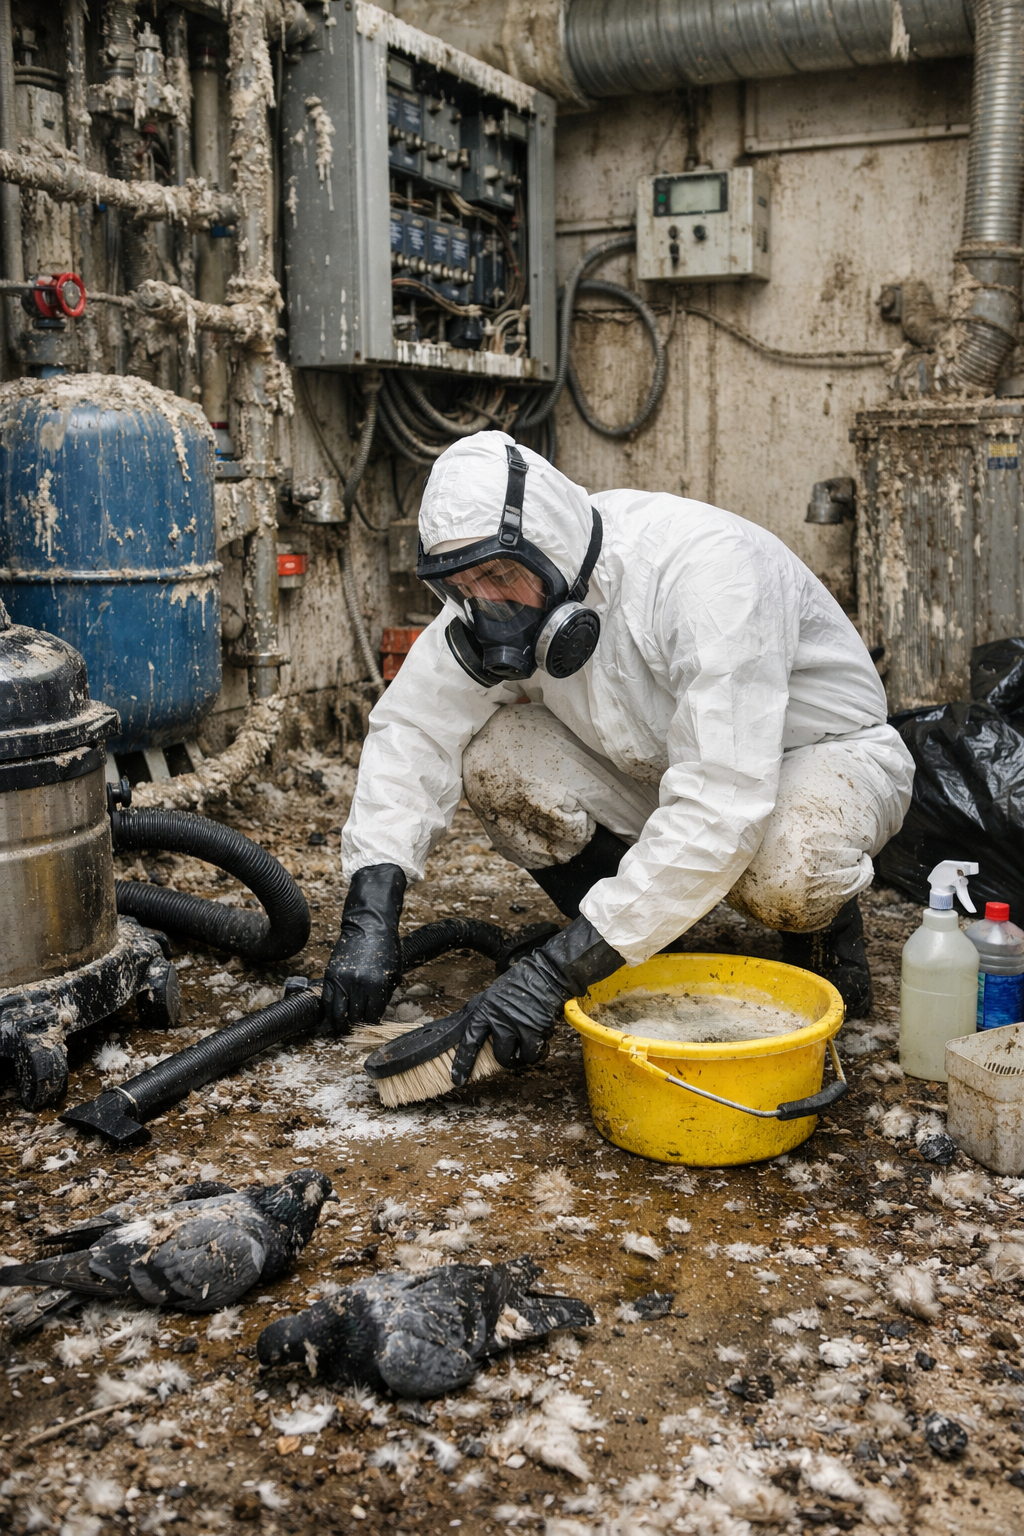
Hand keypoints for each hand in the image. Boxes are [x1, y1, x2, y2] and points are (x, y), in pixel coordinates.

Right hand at [321, 864, 405, 1032]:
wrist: (369, 926)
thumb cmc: (386, 947)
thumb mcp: (394, 972)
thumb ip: (385, 994)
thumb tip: (376, 1013)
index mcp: (376, 985)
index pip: (372, 1016)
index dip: (371, 1024)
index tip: (370, 1027)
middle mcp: (358, 984)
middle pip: (354, 1017)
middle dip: (356, 1026)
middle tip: (356, 1030)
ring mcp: (342, 980)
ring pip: (338, 1013)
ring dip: (340, 1023)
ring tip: (342, 1028)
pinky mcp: (331, 974)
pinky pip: (327, 1000)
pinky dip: (329, 1011)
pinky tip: (332, 1016)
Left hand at [450, 915, 623, 1084]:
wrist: (544, 975)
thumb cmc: (518, 984)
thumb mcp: (491, 995)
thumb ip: (481, 1013)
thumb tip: (468, 1028)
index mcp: (485, 1011)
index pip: (470, 1041)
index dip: (463, 1062)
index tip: (458, 1079)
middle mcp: (500, 1020)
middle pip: (499, 1055)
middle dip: (506, 1057)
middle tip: (512, 1051)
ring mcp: (518, 1026)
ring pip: (518, 1058)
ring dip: (524, 1055)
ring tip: (527, 1043)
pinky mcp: (536, 1030)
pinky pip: (535, 1054)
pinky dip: (538, 1051)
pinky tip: (539, 1039)